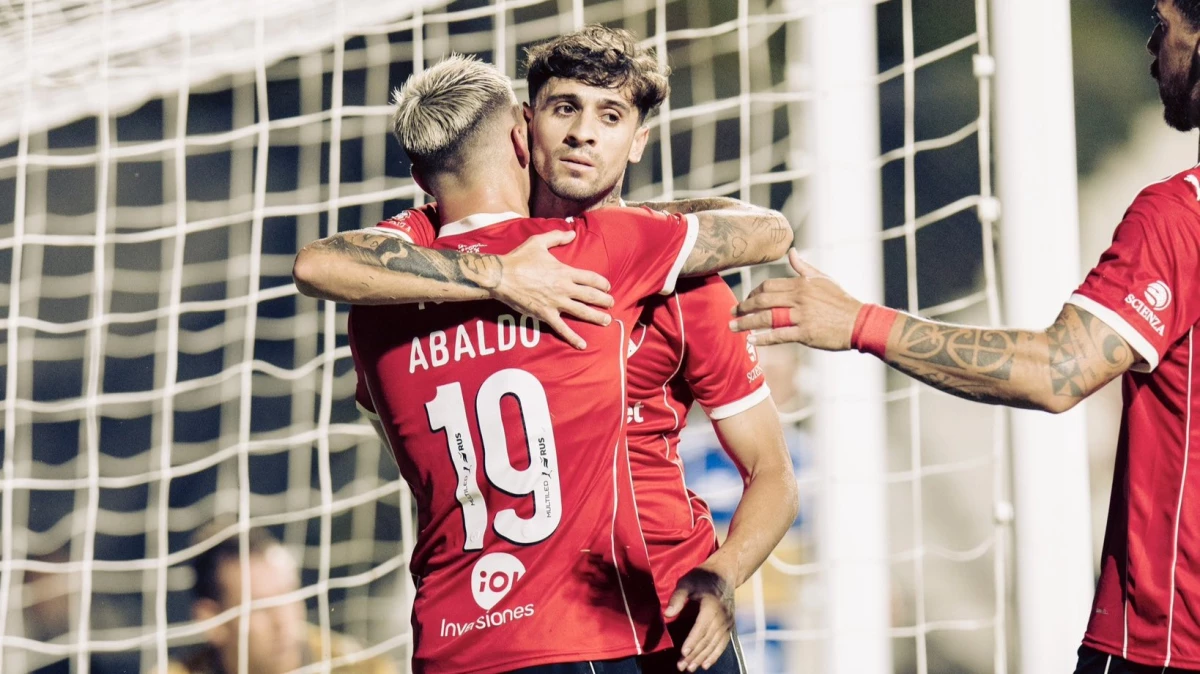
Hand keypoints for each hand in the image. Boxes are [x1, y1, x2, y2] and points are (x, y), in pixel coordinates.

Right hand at [492, 230, 613, 349]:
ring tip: (607, 321)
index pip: (590, 278)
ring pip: (581, 311)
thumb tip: (572, 232)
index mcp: (564, 271)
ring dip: (596, 317)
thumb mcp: (538, 242)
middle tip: (612, 304)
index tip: (607, 286)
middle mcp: (563, 288)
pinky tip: (583, 345)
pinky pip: (562, 328)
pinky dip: (573, 337)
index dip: (601, 283)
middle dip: (604, 300)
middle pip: (590, 295)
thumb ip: (557, 237)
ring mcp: (555, 303)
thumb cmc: (519, 258)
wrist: (501, 277)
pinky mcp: (545, 314)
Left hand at [664, 566, 734, 671]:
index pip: (701, 628)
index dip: (692, 641)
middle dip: (694, 655)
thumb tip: (668, 613)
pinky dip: (715, 655)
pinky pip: (723, 643)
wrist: (725, 573)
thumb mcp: (687, 582)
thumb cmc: (702, 577)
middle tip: (681, 666)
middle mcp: (722, 617)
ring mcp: (727, 622)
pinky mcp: (730, 625)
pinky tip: (706, 664)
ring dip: (702, 658)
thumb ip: (677, 598)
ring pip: (714, 644)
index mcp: (711, 606)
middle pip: (707, 639)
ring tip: (690, 668)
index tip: (683, 653)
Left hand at [729, 249, 861, 349]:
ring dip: (747, 322)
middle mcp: (799, 297)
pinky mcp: (805, 333)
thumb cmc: (841, 301)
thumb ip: (804, 267)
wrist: (859, 322)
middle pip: (763, 300)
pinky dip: (763, 338)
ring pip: (767, 317)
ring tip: (733, 327)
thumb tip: (791, 252)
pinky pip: (779, 335)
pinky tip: (751, 340)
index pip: (769, 285)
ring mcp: (802, 315)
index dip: (753, 292)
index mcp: (801, 283)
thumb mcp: (823, 279)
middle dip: (744, 306)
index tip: (746, 300)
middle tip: (732, 312)